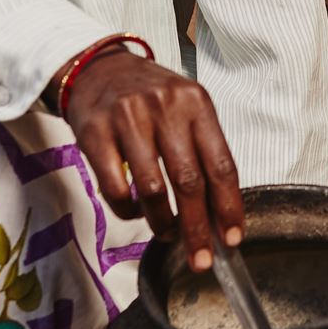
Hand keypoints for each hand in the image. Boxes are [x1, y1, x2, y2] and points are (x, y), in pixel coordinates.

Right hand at [58, 50, 245, 274]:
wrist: (97, 69)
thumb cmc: (148, 95)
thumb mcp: (185, 107)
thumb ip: (202, 150)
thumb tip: (218, 212)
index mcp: (195, 102)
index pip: (221, 164)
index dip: (229, 207)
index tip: (232, 238)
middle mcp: (165, 107)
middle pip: (189, 182)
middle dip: (198, 229)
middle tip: (202, 259)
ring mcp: (128, 118)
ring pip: (153, 190)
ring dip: (163, 223)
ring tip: (167, 233)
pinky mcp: (95, 133)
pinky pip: (116, 189)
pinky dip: (129, 212)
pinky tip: (135, 212)